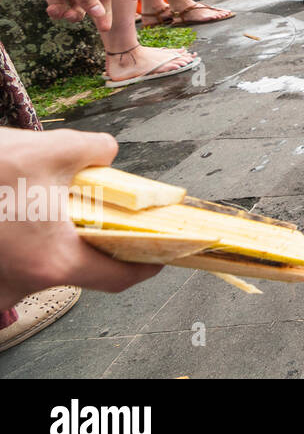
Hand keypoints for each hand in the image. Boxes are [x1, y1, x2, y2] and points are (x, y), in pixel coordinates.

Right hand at [0, 128, 162, 308]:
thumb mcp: (51, 149)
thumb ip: (93, 151)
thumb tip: (105, 153)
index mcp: (53, 262)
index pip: (117, 279)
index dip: (144, 266)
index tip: (158, 256)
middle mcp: (21, 284)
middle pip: (75, 271)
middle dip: (87, 240)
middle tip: (95, 212)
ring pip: (38, 267)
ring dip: (48, 241)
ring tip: (44, 205)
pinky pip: (10, 265)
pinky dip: (19, 243)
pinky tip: (16, 213)